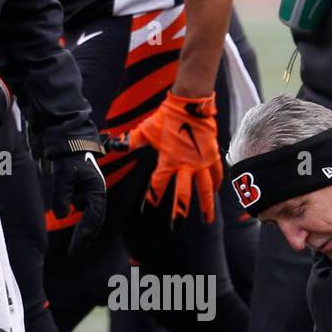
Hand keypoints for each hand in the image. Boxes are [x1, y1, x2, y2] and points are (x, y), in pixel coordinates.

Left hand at [49, 149, 106, 254]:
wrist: (73, 144)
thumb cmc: (70, 159)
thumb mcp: (63, 175)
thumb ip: (62, 194)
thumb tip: (61, 215)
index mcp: (97, 192)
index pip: (93, 217)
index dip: (85, 232)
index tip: (77, 245)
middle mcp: (98, 196)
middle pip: (95, 222)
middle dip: (86, 237)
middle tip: (75, 251)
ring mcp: (93, 196)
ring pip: (91, 218)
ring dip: (85, 232)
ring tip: (77, 246)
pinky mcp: (86, 195)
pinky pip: (86, 213)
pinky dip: (82, 224)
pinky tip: (77, 232)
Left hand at [118, 92, 221, 223]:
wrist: (190, 105)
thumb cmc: (167, 118)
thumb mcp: (146, 130)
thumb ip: (131, 141)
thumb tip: (113, 145)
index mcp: (169, 161)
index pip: (158, 185)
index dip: (151, 199)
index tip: (146, 212)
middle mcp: (187, 166)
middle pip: (184, 195)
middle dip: (180, 212)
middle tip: (178, 227)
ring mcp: (202, 163)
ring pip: (206, 189)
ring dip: (206, 206)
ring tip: (207, 220)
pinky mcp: (212, 156)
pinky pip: (216, 174)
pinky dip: (217, 184)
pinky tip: (217, 192)